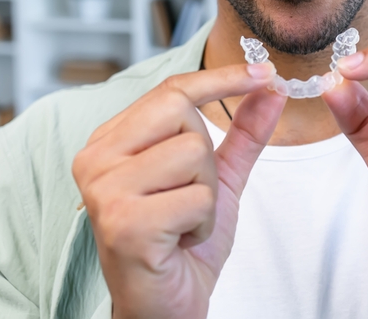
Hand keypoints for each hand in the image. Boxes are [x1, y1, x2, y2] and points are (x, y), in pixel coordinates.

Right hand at [72, 62, 284, 318]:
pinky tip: (179, 241)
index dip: (221, 78)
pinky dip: (202, 222)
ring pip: (194, 153)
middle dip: (206, 157)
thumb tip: (270, 88)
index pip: (170, 90)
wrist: (164, 308)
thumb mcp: (217, 180)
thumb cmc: (181, 245)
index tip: (264, 72)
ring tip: (183, 221)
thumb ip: (242, 133)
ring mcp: (105, 190)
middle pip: (183, 112)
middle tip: (189, 196)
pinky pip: (196, 197)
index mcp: (111, 142)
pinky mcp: (123, 223)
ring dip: (207, 194)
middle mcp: (97, 159)